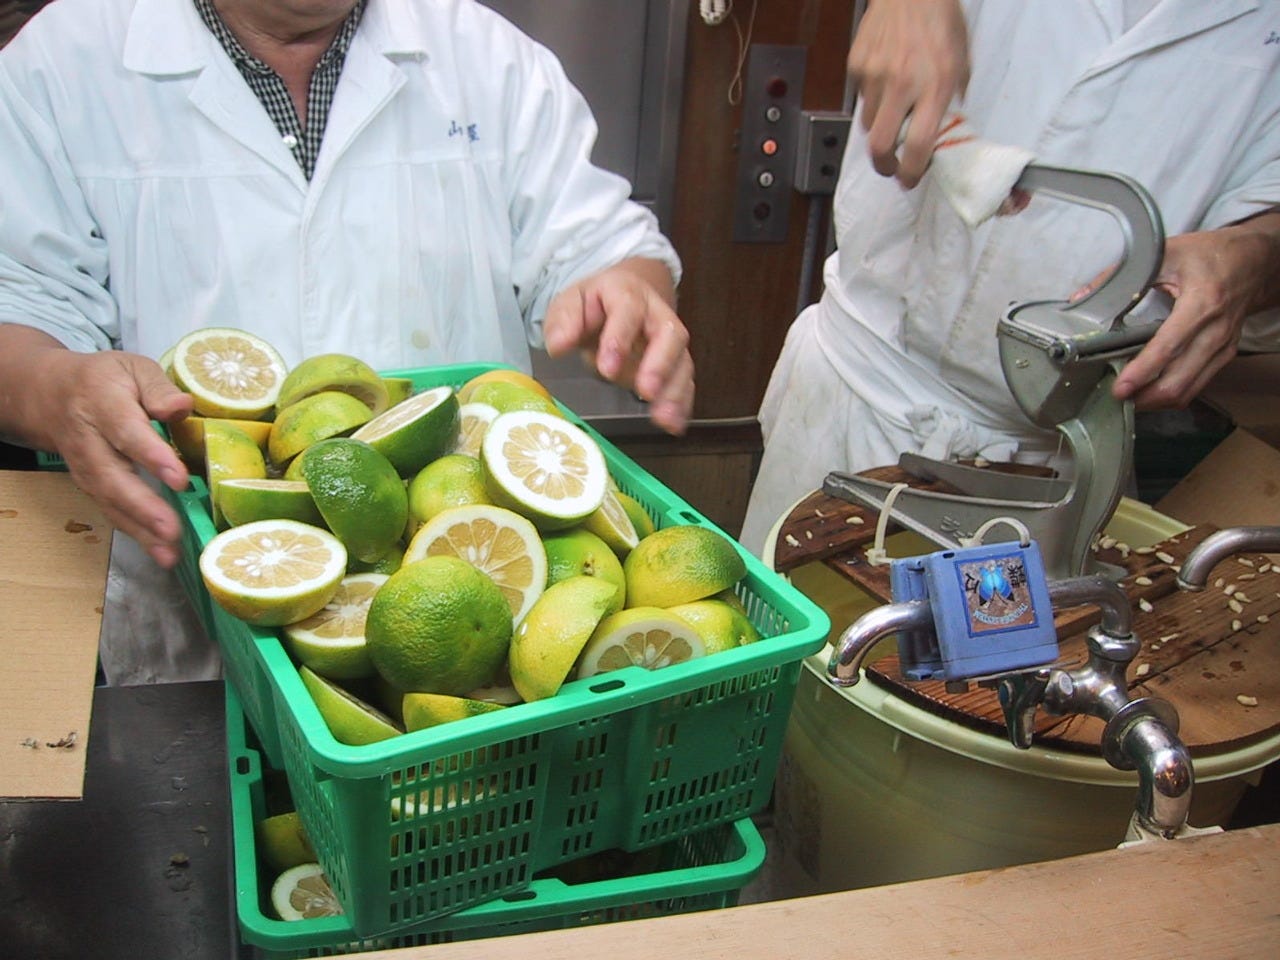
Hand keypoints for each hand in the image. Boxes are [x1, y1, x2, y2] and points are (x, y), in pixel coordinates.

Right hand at [21, 340, 193, 566]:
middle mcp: (89, 440)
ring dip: (140, 529)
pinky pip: (111, 511)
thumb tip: (184, 407)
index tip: (180, 478)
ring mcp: (85, 467)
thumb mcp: (133, 368)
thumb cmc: (104, 380)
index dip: (152, 456)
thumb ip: (159, 388)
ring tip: (169, 552)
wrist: (49, 394)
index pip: (127, 432)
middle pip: (112, 476)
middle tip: (172, 529)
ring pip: (109, 500)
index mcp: (102, 402)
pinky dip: (135, 533)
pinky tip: (161, 552)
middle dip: (143, 506)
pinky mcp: (90, 485)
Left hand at [542, 258, 692, 434]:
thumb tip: (559, 346)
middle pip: (670, 334)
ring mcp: (670, 339)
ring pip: (682, 361)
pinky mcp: (675, 362)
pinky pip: (684, 382)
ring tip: (663, 418)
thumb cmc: (593, 304)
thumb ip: (564, 322)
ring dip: (674, 391)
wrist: (618, 298)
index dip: (621, 338)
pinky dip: (681, 404)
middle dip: (660, 364)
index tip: (608, 368)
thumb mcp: (570, 302)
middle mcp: (656, 313)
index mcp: (627, 293)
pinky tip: (673, 424)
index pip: (628, 309)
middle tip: (646, 391)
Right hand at [848, 0, 969, 187]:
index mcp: (935, 85)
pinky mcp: (857, 64)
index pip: (918, 145)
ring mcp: (875, 74)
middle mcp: (902, 83)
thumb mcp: (960, 60)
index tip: (910, 178)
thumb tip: (940, 127)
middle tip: (891, 166)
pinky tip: (885, 77)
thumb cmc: (941, 21)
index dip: (912, 171)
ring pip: (868, 123)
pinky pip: (861, 95)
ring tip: (893, 110)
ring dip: (879, 126)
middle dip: (883, 165)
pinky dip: (872, 96)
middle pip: (879, 146)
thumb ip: (950, 97)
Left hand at [1108, 213, 1279, 408]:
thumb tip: (1083, 297)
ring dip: (1157, 401)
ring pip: (1189, 390)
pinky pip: (1198, 385)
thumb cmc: (1209, 254)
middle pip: (1180, 380)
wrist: (1254, 260)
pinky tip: (1150, 392)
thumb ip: (1122, 274)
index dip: (1142, 371)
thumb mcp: (1166, 252)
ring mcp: (1224, 346)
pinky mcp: (1225, 355)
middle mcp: (1216, 330)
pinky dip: (1172, 394)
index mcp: (1202, 303)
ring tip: (1129, 399)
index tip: (1120, 387)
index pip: (1169, 346)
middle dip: (1145, 397)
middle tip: (1117, 398)